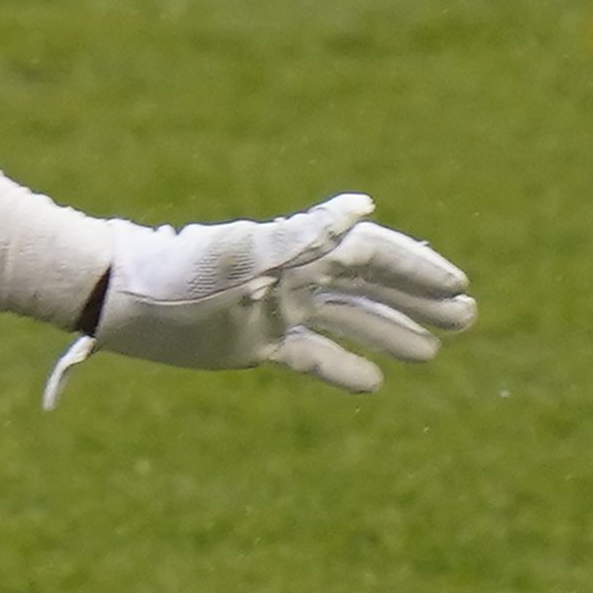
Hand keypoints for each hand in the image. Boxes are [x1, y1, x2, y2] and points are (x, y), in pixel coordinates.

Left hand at [53, 196, 475, 400]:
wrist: (125, 300)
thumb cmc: (183, 274)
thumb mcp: (247, 254)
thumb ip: (305, 234)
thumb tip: (364, 208)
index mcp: (301, 253)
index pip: (373, 257)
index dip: (418, 269)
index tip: (458, 286)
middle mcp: (296, 279)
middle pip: (371, 286)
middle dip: (419, 300)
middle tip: (468, 318)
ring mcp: (278, 311)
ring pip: (349, 321)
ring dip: (392, 332)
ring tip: (434, 352)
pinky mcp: (255, 343)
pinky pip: (311, 356)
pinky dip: (342, 367)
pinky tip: (374, 384)